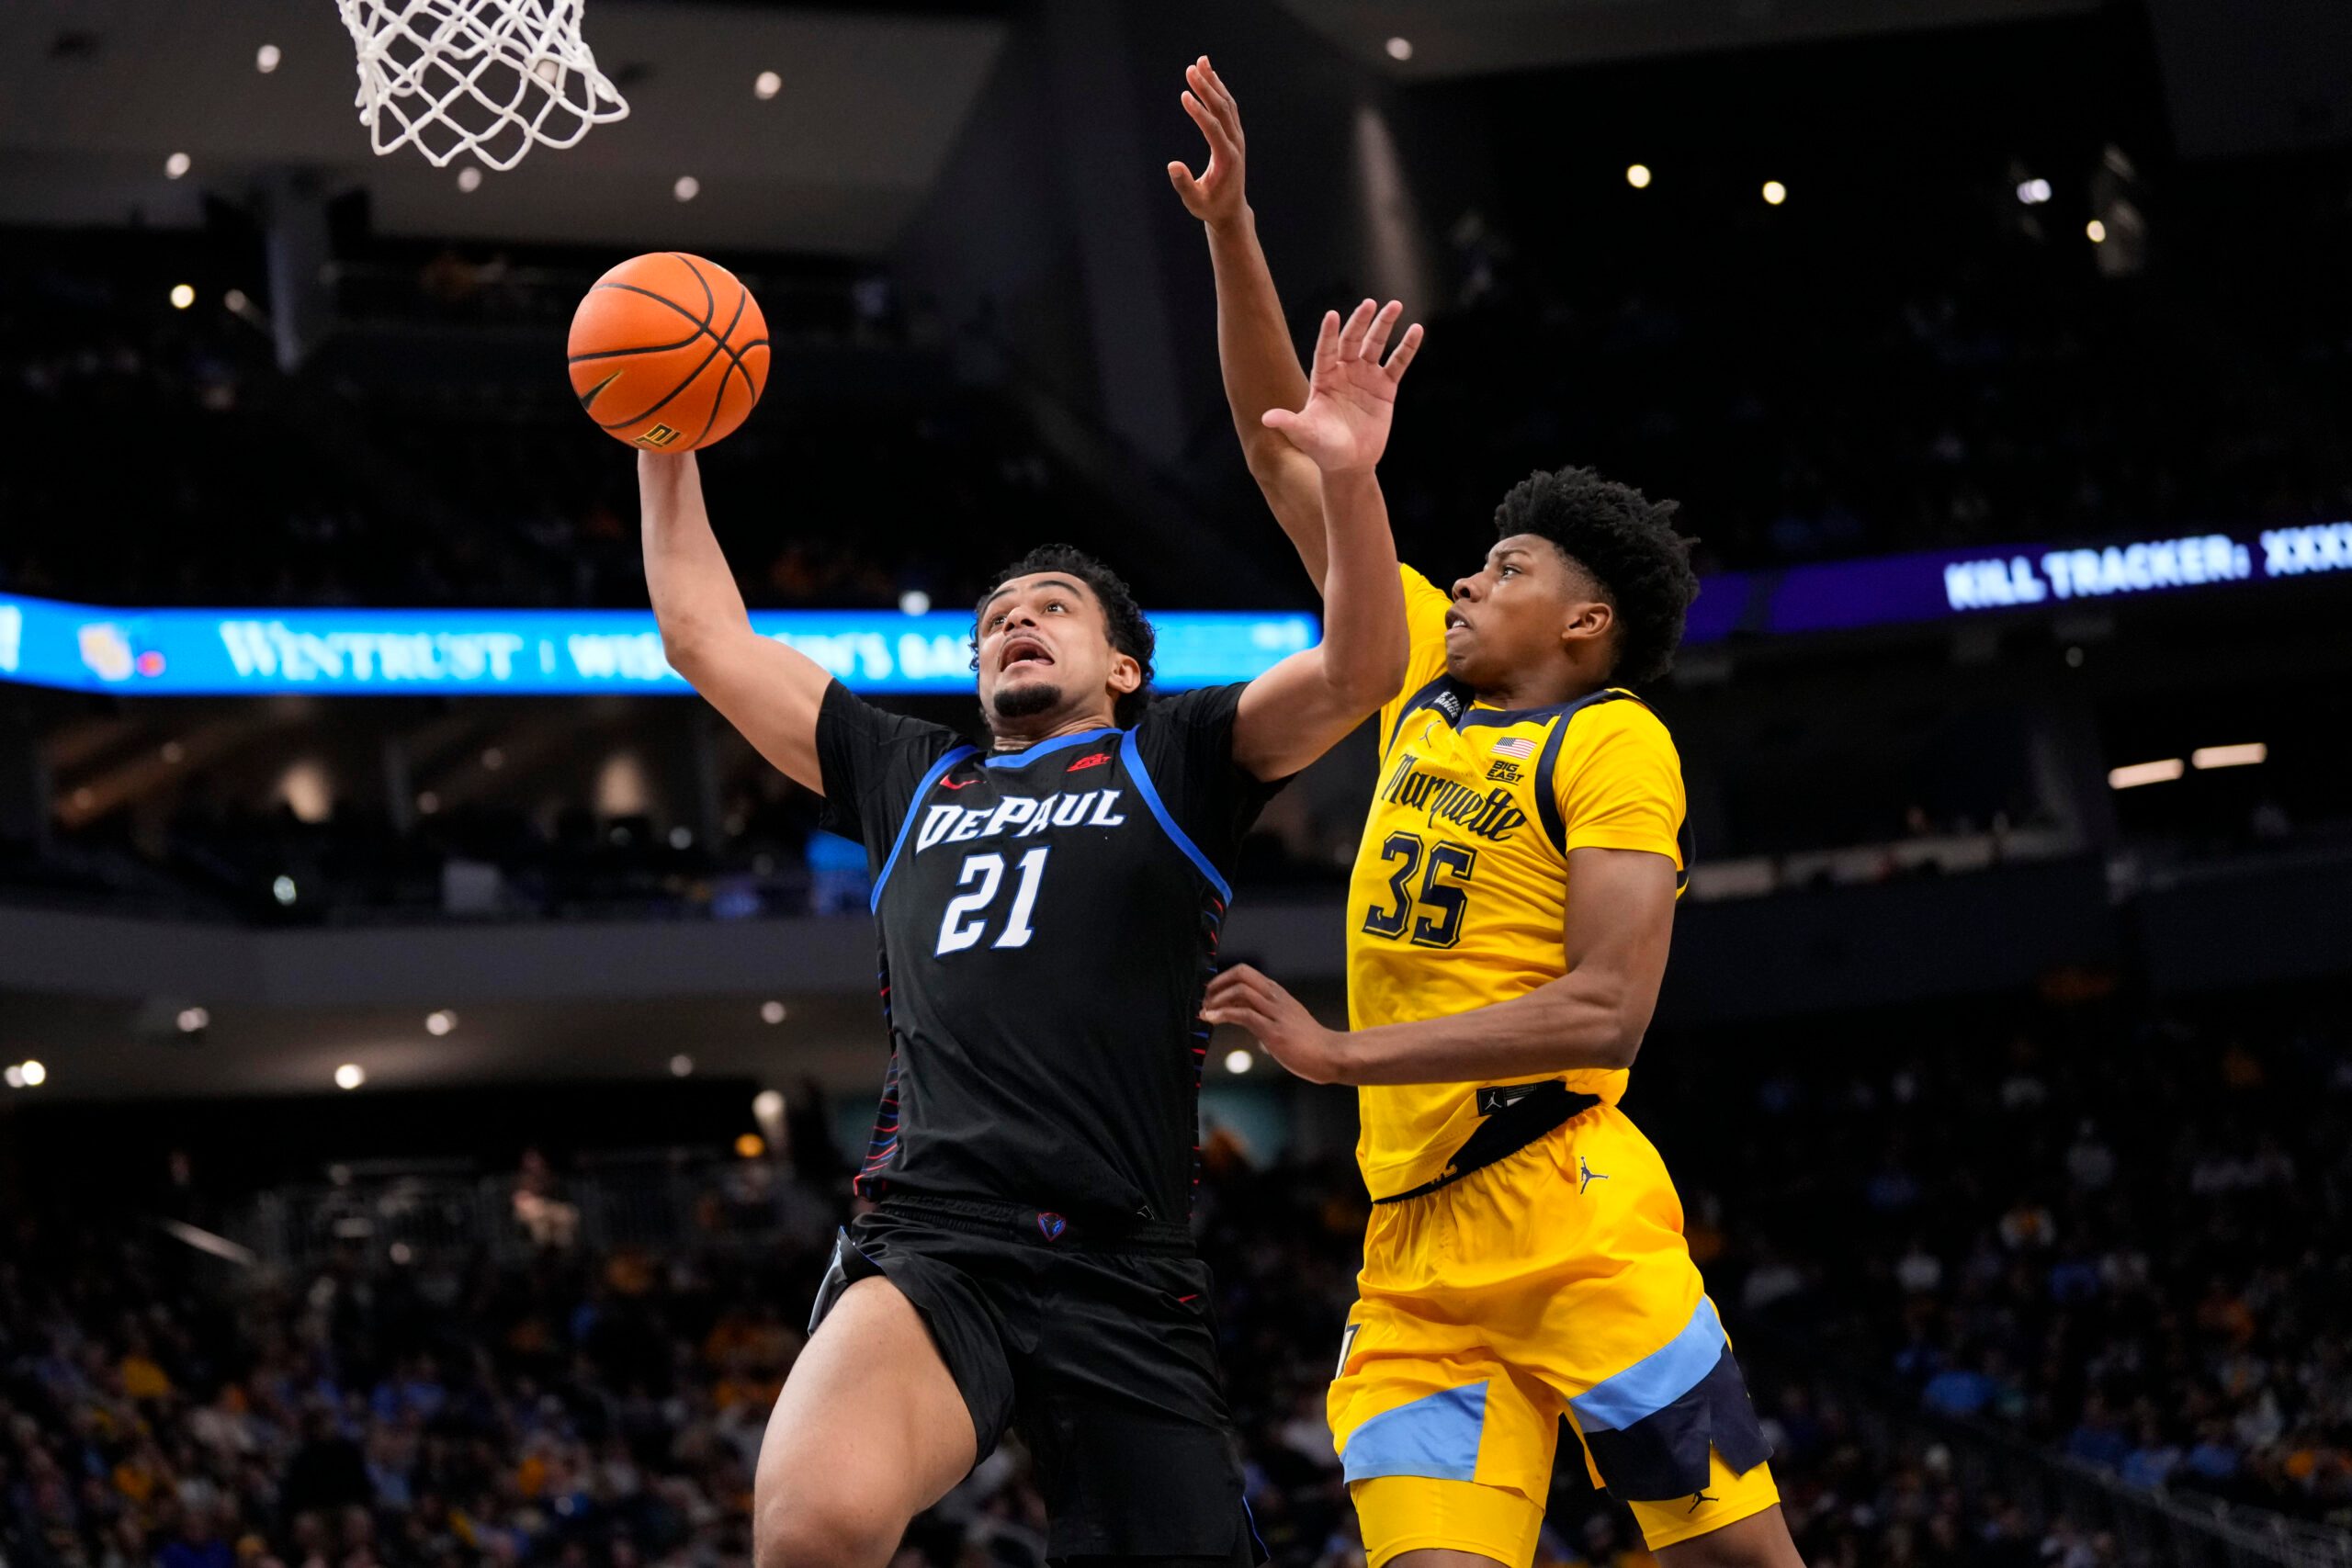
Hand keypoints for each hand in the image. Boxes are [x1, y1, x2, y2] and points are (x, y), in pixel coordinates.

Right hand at [1168, 56, 1247, 226]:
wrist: (1230, 210)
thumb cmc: (1209, 207)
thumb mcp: (1194, 202)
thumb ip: (1184, 185)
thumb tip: (1172, 165)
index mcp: (1227, 159)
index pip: (1212, 128)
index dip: (1198, 111)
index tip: (1184, 95)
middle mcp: (1235, 144)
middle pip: (1222, 109)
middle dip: (1206, 88)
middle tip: (1190, 68)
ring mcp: (1237, 138)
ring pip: (1227, 104)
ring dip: (1214, 82)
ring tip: (1201, 62)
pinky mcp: (1235, 135)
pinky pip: (1228, 107)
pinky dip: (1218, 90)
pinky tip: (1209, 76)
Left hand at [1200, 964, 1345, 1084]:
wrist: (1331, 1055)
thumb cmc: (1309, 1043)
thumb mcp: (1285, 1021)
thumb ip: (1266, 1017)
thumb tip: (1249, 1023)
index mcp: (1277, 993)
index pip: (1245, 973)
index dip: (1223, 980)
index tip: (1211, 995)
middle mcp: (1276, 997)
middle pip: (1241, 973)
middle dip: (1217, 984)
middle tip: (1206, 1001)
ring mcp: (1276, 1013)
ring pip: (1240, 990)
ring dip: (1217, 999)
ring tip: (1206, 1012)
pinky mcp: (1274, 1031)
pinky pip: (1244, 1014)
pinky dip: (1223, 1015)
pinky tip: (1212, 1020)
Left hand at [1260, 299, 1423, 474]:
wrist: (1349, 464)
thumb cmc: (1322, 448)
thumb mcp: (1305, 434)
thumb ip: (1289, 423)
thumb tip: (1266, 418)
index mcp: (1323, 378)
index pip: (1326, 350)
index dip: (1329, 334)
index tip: (1332, 316)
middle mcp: (1344, 372)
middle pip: (1352, 341)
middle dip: (1360, 322)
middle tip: (1369, 303)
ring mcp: (1366, 377)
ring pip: (1376, 345)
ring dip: (1384, 325)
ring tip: (1395, 305)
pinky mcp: (1386, 387)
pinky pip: (1397, 363)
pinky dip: (1407, 347)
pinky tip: (1416, 330)